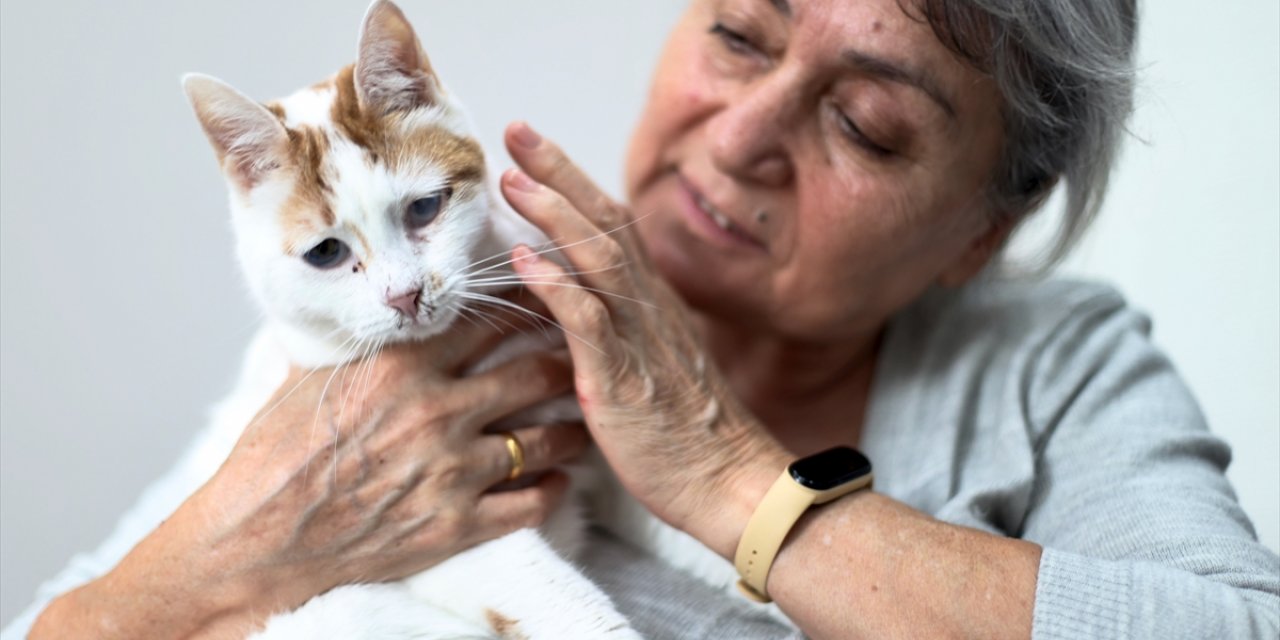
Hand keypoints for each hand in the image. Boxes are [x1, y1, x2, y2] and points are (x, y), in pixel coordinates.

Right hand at [31, 306, 588, 639]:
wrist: (257, 538)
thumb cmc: (275, 456)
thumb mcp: (312, 376)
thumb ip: (361, 340)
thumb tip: (371, 301)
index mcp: (403, 366)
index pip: (490, 319)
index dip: (527, 304)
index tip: (547, 297)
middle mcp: (437, 413)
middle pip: (533, 373)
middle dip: (564, 360)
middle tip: (580, 355)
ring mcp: (452, 471)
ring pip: (544, 438)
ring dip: (570, 428)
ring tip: (581, 419)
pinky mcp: (457, 524)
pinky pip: (530, 502)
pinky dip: (553, 488)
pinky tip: (560, 479)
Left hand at [499, 122, 788, 556]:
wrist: (730, 484)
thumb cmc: (689, 435)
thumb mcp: (652, 368)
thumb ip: (617, 331)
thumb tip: (571, 305)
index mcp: (653, 305)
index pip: (613, 228)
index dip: (573, 185)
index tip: (534, 152)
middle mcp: (649, 309)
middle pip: (605, 223)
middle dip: (559, 173)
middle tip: (517, 131)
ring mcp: (639, 340)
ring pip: (599, 258)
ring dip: (555, 214)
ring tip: (513, 180)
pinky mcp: (624, 379)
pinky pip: (590, 322)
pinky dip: (556, 286)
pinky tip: (524, 262)